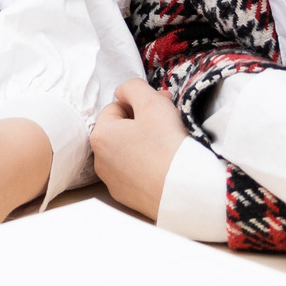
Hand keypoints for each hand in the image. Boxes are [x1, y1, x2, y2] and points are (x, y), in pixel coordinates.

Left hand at [89, 79, 189, 217]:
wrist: (186, 191)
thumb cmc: (167, 144)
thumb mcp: (151, 103)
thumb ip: (132, 87)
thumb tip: (123, 92)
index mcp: (100, 135)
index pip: (117, 107)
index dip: (141, 103)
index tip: (162, 107)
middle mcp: (99, 160)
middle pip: (121, 130)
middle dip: (143, 122)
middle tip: (169, 122)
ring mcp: (113, 182)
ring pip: (128, 152)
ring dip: (144, 144)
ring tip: (168, 146)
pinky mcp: (128, 198)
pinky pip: (135, 174)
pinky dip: (147, 167)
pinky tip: (165, 167)